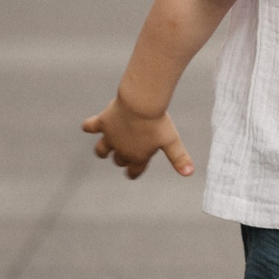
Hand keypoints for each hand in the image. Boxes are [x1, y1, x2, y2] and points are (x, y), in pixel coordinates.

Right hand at [80, 94, 195, 180]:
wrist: (141, 104)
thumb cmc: (158, 123)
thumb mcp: (171, 141)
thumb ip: (179, 158)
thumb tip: (190, 174)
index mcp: (137, 156)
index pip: (133, 171)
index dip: (134, 172)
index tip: (133, 172)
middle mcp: (121, 149)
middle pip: (119, 160)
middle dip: (122, 158)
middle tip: (127, 151)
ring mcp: (110, 136)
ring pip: (101, 150)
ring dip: (103, 150)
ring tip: (106, 148)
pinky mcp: (103, 122)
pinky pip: (90, 126)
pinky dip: (88, 126)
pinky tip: (89, 126)